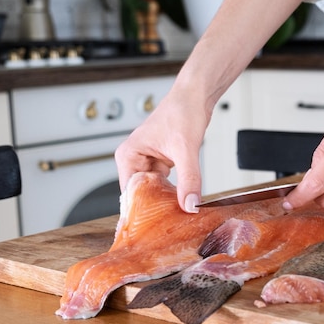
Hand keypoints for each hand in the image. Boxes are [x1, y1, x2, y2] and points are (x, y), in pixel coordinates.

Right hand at [115, 92, 210, 212]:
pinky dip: (174, 192)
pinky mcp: (161, 162)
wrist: (195, 96)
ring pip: (154, 191)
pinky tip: (184, 200)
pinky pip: (165, 184)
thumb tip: (190, 204)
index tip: (153, 227)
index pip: (129, 192)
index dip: (141, 210)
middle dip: (155, 208)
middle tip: (170, 224)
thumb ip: (189, 179)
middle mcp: (134, 160)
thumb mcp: (186, 149)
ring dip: (165, 201)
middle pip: (141, 194)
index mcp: (128, 155)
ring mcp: (148, 162)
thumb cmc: (183, 111)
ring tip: (178, 213)